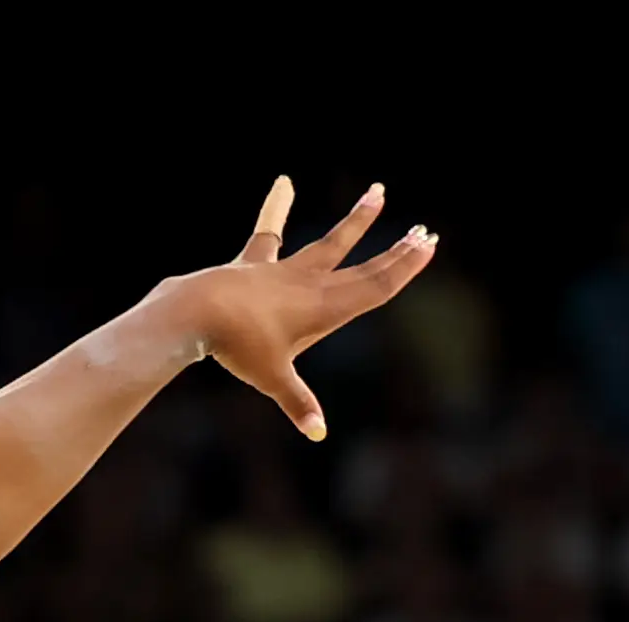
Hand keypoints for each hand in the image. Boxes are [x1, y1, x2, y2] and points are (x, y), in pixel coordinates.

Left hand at [165, 176, 437, 440]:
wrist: (199, 311)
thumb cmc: (239, 347)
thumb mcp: (272, 378)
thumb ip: (298, 403)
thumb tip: (318, 434)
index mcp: (325, 309)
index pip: (376, 287)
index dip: (404, 268)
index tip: (429, 245)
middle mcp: (311, 284)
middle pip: (363, 267)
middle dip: (395, 252)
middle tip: (424, 232)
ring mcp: (284, 270)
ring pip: (328, 243)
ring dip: (356, 221)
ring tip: (377, 192)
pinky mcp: (254, 262)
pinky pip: (268, 231)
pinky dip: (275, 206)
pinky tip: (283, 181)